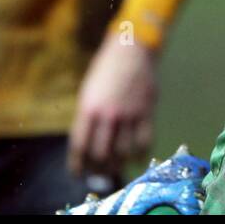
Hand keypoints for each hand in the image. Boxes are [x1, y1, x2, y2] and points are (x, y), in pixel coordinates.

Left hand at [69, 36, 158, 176]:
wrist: (132, 50)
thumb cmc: (106, 69)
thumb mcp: (88, 92)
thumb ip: (88, 117)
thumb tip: (88, 145)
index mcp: (88, 109)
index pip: (80, 146)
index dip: (78, 165)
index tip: (78, 173)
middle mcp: (108, 115)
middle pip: (101, 154)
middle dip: (98, 169)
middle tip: (98, 172)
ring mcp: (129, 115)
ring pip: (123, 152)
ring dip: (118, 165)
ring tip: (116, 168)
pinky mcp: (147, 112)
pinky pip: (144, 142)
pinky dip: (140, 156)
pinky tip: (137, 159)